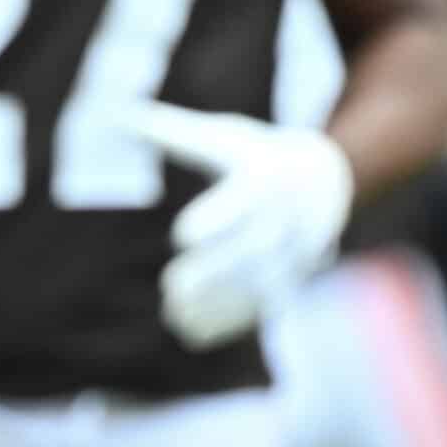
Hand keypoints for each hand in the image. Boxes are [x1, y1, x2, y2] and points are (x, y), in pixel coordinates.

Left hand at [125, 100, 354, 348]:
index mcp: (269, 176)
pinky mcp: (296, 279)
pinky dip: (229, 321)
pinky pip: (265, 305)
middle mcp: (288, 217)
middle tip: (171, 287)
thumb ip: (172, 130)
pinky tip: (189, 333)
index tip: (182, 235)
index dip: (217, 218)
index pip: (247, 200)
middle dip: (216, 272)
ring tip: (173, 314)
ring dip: (219, 304)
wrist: (329, 177)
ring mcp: (298, 252)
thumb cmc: (259, 152)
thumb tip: (117, 113)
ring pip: (261, 284)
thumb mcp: (222, 134)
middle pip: (255, 250)